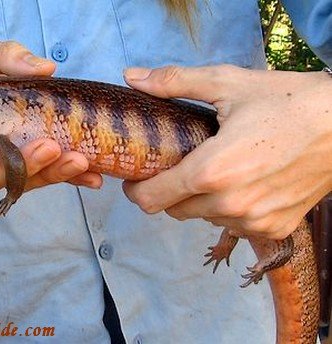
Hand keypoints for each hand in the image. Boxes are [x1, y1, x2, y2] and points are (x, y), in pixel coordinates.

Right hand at [0, 38, 101, 191]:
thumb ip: (3, 57)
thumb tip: (44, 68)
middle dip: (18, 167)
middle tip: (48, 149)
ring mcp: (3, 167)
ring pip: (21, 182)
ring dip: (50, 174)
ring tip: (79, 161)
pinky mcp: (31, 168)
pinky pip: (47, 176)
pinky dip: (71, 178)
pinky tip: (93, 177)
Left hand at [122, 65, 331, 238]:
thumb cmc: (288, 101)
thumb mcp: (228, 83)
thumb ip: (174, 82)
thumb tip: (132, 78)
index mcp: (211, 172)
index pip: (151, 200)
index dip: (137, 190)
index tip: (138, 179)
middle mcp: (229, 204)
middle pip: (175, 210)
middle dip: (170, 191)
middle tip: (182, 166)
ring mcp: (254, 221)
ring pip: (205, 218)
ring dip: (203, 200)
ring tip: (220, 171)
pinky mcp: (275, 229)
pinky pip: (236, 225)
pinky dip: (232, 208)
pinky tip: (246, 183)